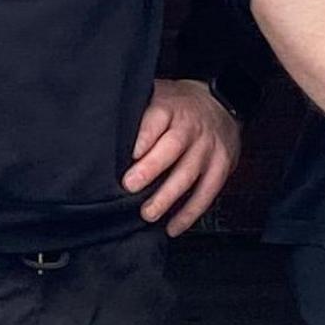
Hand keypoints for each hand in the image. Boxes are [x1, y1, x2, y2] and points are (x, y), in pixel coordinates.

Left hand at [126, 79, 241, 236]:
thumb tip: (102, 138)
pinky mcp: (222, 166)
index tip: (130, 154)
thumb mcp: (157, 98)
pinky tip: (173, 226)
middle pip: (172, 147)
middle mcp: (191, 127)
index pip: (156, 119)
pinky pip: (207, 192)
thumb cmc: (178, 107)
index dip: (144, 136)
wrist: (221, 103)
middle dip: (151, 169)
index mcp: (170, 108)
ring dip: (168, 197)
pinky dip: (190, 213)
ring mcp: (208, 148)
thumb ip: (137, 116)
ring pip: (189, 173)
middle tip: (130, 186)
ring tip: (148, 213)